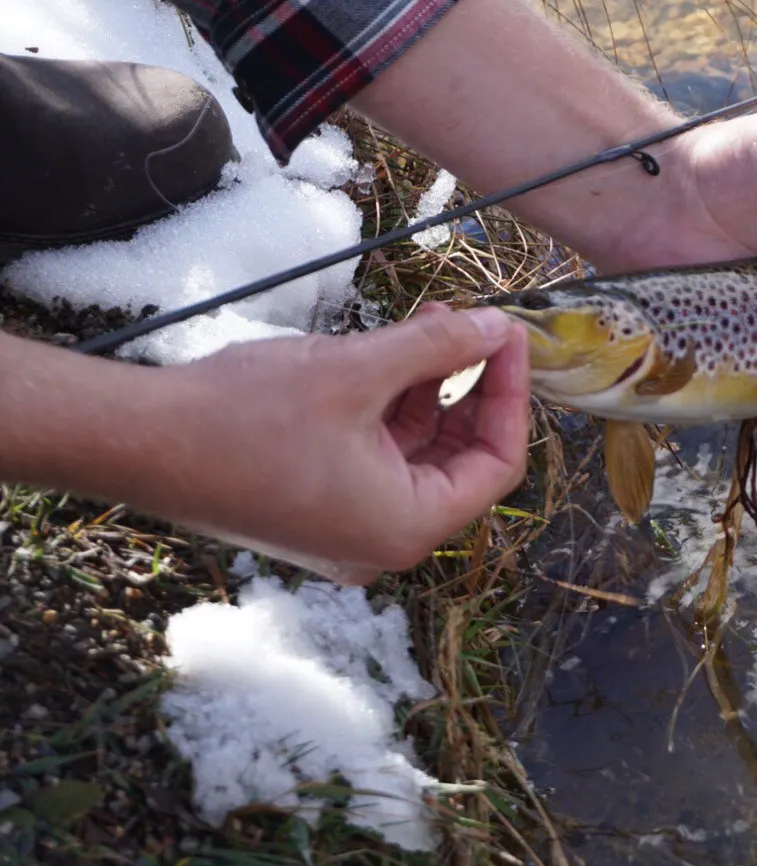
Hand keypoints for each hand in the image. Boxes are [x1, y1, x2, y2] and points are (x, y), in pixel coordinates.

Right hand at [141, 304, 528, 583]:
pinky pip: (377, 458)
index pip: (496, 466)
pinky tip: (390, 356)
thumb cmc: (242, 417)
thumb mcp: (355, 370)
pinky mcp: (319, 508)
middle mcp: (383, 541)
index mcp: (406, 527)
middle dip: (470, 388)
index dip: (511, 396)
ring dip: (429, 390)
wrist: (137, 442)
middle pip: (459, 461)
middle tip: (474, 324)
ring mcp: (349, 529)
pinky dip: (390, 409)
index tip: (509, 337)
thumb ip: (436, 347)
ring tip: (432, 324)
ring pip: (416, 454)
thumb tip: (495, 327)